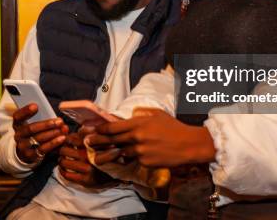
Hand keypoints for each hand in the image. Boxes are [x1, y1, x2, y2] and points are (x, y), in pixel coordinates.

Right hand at [13, 103, 68, 163]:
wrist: (26, 151)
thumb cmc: (34, 132)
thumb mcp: (33, 122)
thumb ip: (42, 117)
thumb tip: (56, 117)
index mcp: (18, 124)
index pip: (18, 116)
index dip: (25, 111)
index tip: (36, 106)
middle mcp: (18, 135)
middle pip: (30, 128)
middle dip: (46, 124)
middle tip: (60, 121)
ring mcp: (23, 146)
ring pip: (37, 139)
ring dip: (52, 134)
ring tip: (63, 130)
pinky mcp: (30, 155)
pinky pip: (43, 149)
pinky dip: (54, 143)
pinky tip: (62, 139)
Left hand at [58, 132, 117, 187]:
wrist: (116, 174)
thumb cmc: (106, 156)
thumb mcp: (101, 142)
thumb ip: (90, 135)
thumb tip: (78, 129)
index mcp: (92, 146)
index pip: (71, 139)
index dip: (66, 140)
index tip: (67, 141)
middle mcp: (88, 157)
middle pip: (64, 150)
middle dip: (61, 150)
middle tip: (63, 151)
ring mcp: (87, 169)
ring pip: (63, 162)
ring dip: (60, 160)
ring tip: (63, 159)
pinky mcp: (85, 180)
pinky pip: (66, 175)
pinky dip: (62, 171)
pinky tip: (64, 169)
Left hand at [87, 108, 215, 166]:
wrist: (188, 144)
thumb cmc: (174, 127)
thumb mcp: (157, 114)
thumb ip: (142, 114)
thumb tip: (131, 115)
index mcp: (138, 123)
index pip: (113, 127)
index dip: (101, 129)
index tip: (93, 129)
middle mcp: (137, 137)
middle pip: (112, 140)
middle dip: (98, 141)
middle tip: (87, 142)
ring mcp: (140, 151)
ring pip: (121, 152)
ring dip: (111, 154)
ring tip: (99, 157)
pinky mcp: (145, 162)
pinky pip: (135, 160)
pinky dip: (132, 158)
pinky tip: (132, 157)